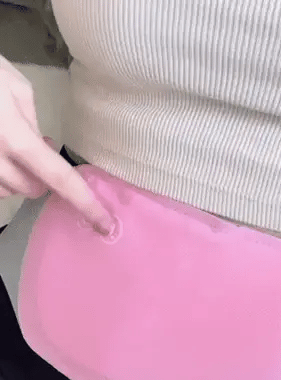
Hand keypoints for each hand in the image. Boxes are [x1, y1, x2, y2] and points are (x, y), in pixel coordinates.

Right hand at [0, 56, 113, 234]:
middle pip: (32, 189)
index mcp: (14, 138)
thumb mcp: (16, 88)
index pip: (59, 178)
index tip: (105, 224)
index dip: (85, 203)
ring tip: (9, 145)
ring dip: (18, 176)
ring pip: (7, 191)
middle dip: (42, 177)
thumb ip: (33, 123)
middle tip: (38, 149)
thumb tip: (41, 145)